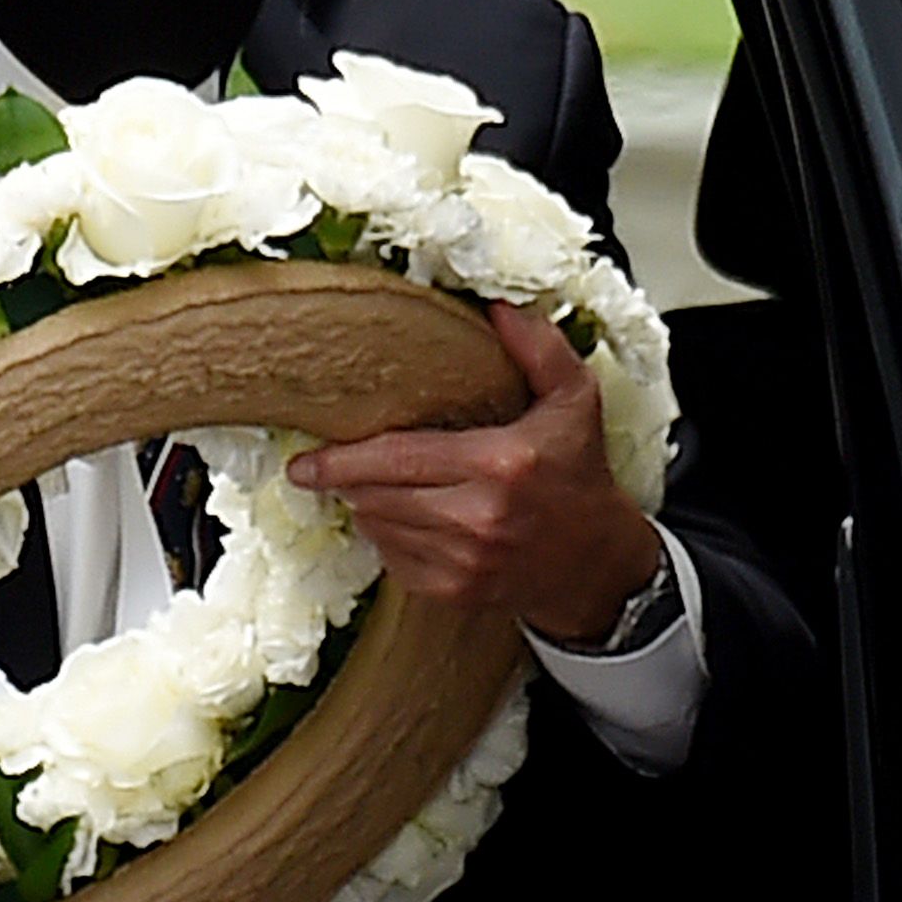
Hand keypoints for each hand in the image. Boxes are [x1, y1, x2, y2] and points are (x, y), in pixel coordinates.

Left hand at [288, 304, 662, 642]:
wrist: (597, 564)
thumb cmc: (579, 477)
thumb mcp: (575, 401)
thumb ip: (540, 350)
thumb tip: (499, 308)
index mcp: (502, 464)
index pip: (399, 459)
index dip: (342, 461)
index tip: (304, 461)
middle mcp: (479, 517)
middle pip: (377, 497)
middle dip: (345, 480)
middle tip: (324, 466)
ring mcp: (465, 562)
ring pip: (379, 529)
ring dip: (367, 506)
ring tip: (379, 485)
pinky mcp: (454, 592)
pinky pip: (393, 561)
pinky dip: (388, 538)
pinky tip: (406, 519)